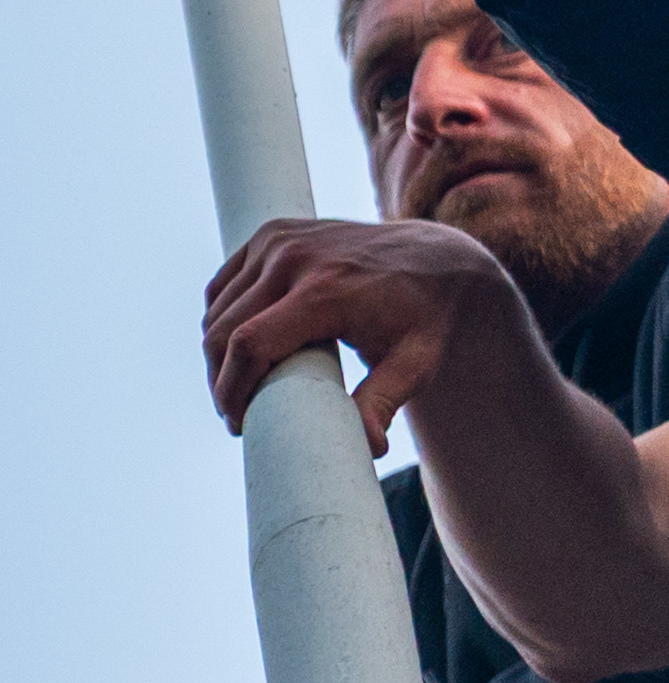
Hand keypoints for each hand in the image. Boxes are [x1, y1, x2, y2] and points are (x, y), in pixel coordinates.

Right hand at [203, 215, 537, 449]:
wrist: (438, 256)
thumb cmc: (427, 316)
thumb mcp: (417, 362)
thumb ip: (386, 402)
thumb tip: (369, 450)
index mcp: (328, 289)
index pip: (250, 343)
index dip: (232, 390)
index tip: (240, 424)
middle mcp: (297, 257)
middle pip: (223, 331)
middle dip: (221, 380)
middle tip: (239, 413)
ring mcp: (281, 239)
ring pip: (217, 310)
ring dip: (217, 353)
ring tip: (242, 385)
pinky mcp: (273, 232)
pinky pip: (224, 286)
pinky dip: (221, 318)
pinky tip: (238, 346)